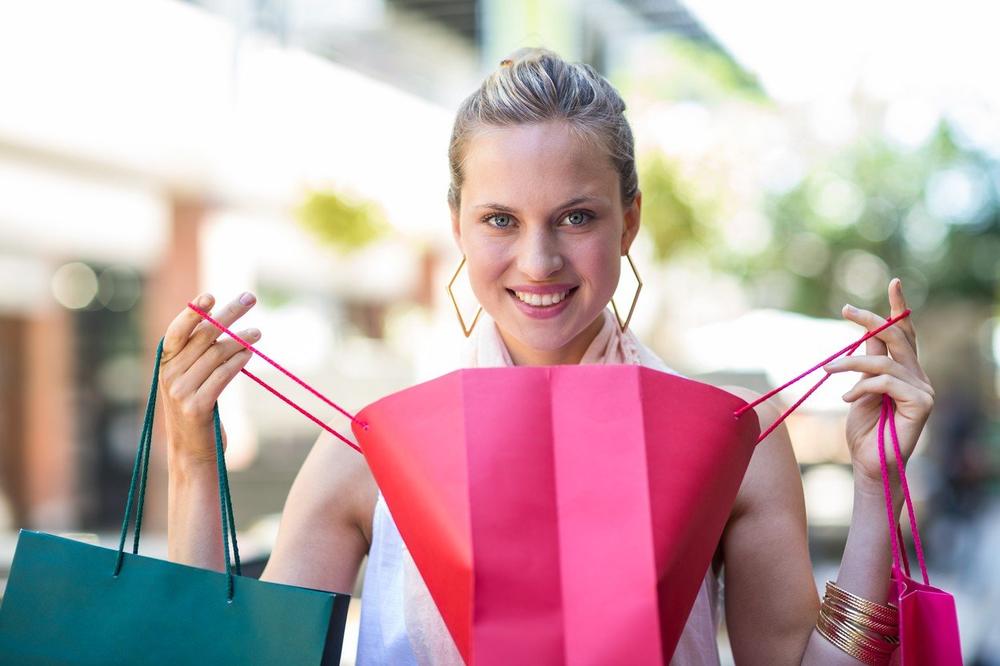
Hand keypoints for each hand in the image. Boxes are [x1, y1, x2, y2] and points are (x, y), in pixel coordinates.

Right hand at [159, 292, 259, 465]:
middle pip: (203, 336)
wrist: (192, 454)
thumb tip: (223, 323)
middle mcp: (169, 376)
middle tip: (250, 298)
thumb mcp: (190, 381)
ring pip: (216, 354)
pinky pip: (222, 376)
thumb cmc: (197, 412)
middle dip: (228, 314)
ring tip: (258, 333)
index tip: (212, 296)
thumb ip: (199, 356)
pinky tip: (250, 353)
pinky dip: (238, 362)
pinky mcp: (196, 407)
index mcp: (165, 365)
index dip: (192, 312)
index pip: (177, 331)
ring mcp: (180, 392)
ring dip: (240, 339)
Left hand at [822, 279, 934, 490]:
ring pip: (884, 361)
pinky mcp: (922, 403)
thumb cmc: (864, 432)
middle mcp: (918, 377)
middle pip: (898, 338)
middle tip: (846, 311)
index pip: (905, 334)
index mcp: (904, 371)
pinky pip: (886, 382)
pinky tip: (849, 400)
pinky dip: (862, 387)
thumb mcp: (860, 390)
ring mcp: (923, 390)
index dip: (899, 308)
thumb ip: (866, 364)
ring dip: (849, 364)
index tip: (894, 282)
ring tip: (828, 370)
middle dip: (872, 320)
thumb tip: (863, 337)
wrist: (869, 465)